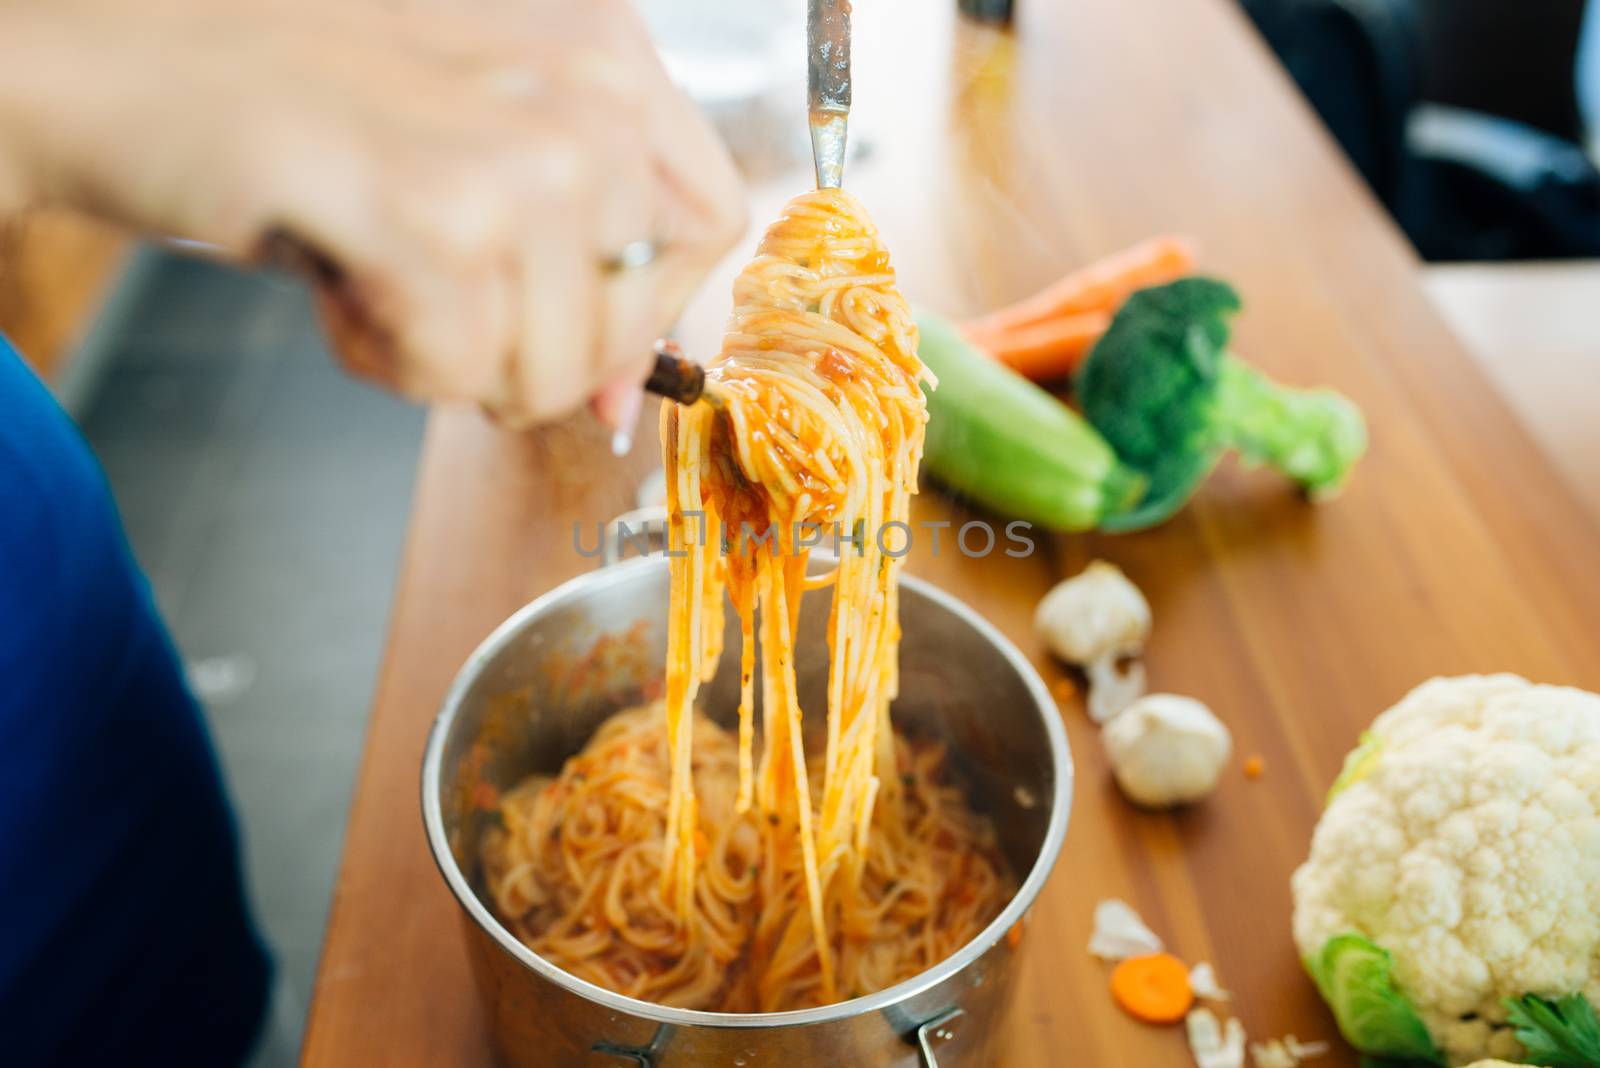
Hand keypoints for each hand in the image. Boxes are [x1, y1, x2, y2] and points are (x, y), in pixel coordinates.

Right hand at [0, 0, 745, 431]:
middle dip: (536, 358)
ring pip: (553, 359)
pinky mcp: (426, 205)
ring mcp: (512, 141)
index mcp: (601, 50)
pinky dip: (389, 364)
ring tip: (377, 284)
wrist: (123, 68)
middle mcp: (578, 81)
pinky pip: (462, 369)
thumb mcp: (468, 157)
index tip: (588, 352)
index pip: (710, 219)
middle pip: (633, 313)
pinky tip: (339, 290)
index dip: (651, 311)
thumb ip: (571, 255)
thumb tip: (623, 394)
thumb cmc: (298, 110)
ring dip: (454, 365)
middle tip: (440, 315)